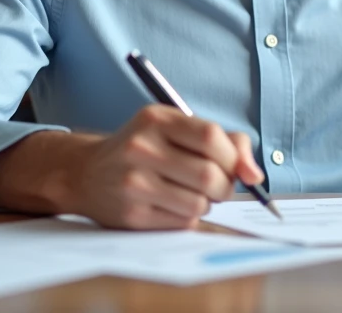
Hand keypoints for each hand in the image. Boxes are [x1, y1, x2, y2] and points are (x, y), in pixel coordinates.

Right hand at [69, 104, 264, 229]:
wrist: (86, 172)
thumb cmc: (145, 148)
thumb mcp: (177, 129)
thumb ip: (225, 142)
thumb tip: (255, 175)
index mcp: (156, 119)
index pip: (211, 137)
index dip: (234, 158)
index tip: (237, 168)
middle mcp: (141, 147)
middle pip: (210, 176)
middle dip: (225, 187)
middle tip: (217, 187)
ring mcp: (133, 183)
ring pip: (199, 204)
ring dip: (205, 204)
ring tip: (189, 194)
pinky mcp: (130, 215)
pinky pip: (182, 223)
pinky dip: (187, 218)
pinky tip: (170, 206)